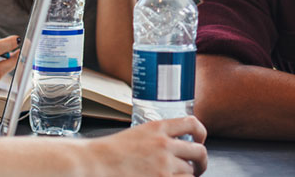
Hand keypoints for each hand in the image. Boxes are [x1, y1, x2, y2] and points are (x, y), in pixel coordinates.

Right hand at [83, 117, 207, 175]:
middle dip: (201, 162)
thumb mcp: (136, 135)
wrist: (93, 164)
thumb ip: (156, 138)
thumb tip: (173, 148)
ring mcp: (163, 164)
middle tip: (197, 168)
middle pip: (199, 151)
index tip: (199, 140)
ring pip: (192, 172)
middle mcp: (164, 144)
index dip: (201, 133)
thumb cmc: (107, 153)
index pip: (192, 123)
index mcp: (156, 127)